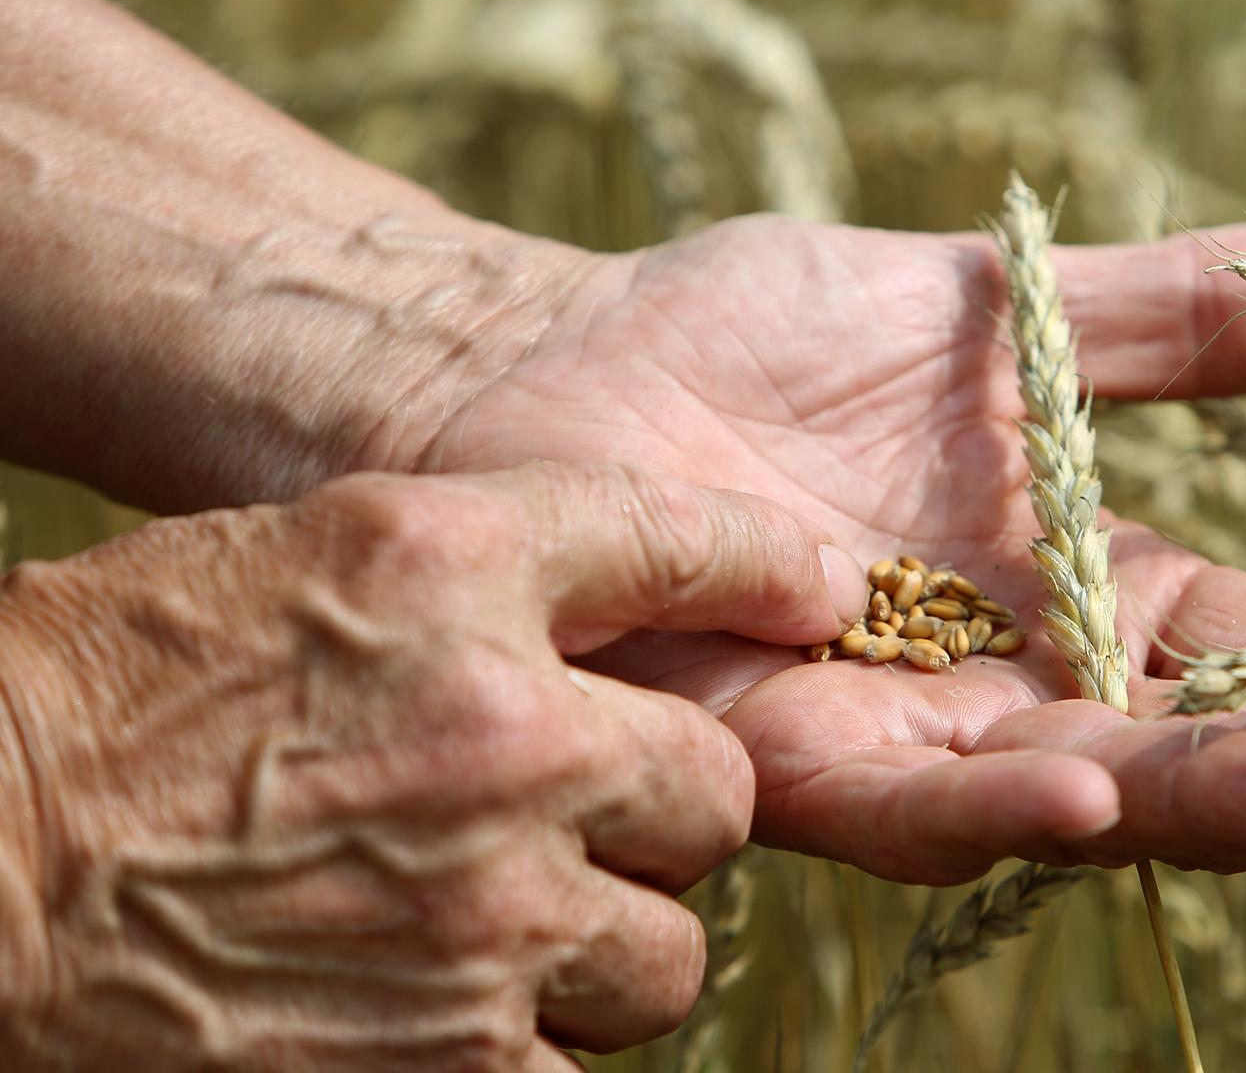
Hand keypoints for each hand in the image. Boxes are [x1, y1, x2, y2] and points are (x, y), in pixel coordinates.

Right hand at [0, 462, 864, 1069]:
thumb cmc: (118, 693)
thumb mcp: (308, 556)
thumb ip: (495, 563)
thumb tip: (668, 595)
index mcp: (447, 575)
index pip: (675, 538)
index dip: (766, 566)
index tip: (815, 590)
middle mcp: (496, 737)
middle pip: (715, 795)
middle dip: (658, 820)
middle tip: (565, 823)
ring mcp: (484, 922)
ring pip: (659, 959)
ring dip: (599, 952)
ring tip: (481, 930)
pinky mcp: (454, 1071)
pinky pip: (575, 1070)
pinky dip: (527, 1049)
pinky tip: (436, 1006)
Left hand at [385, 212, 1245, 883]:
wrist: (547, 369)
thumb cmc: (746, 337)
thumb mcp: (984, 307)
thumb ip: (1158, 317)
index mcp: (1069, 582)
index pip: (1241, 644)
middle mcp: (1006, 679)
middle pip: (1189, 745)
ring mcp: (904, 736)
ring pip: (1079, 793)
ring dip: (1208, 801)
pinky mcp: (790, 762)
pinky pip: (909, 803)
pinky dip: (1003, 799)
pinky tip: (1091, 786)